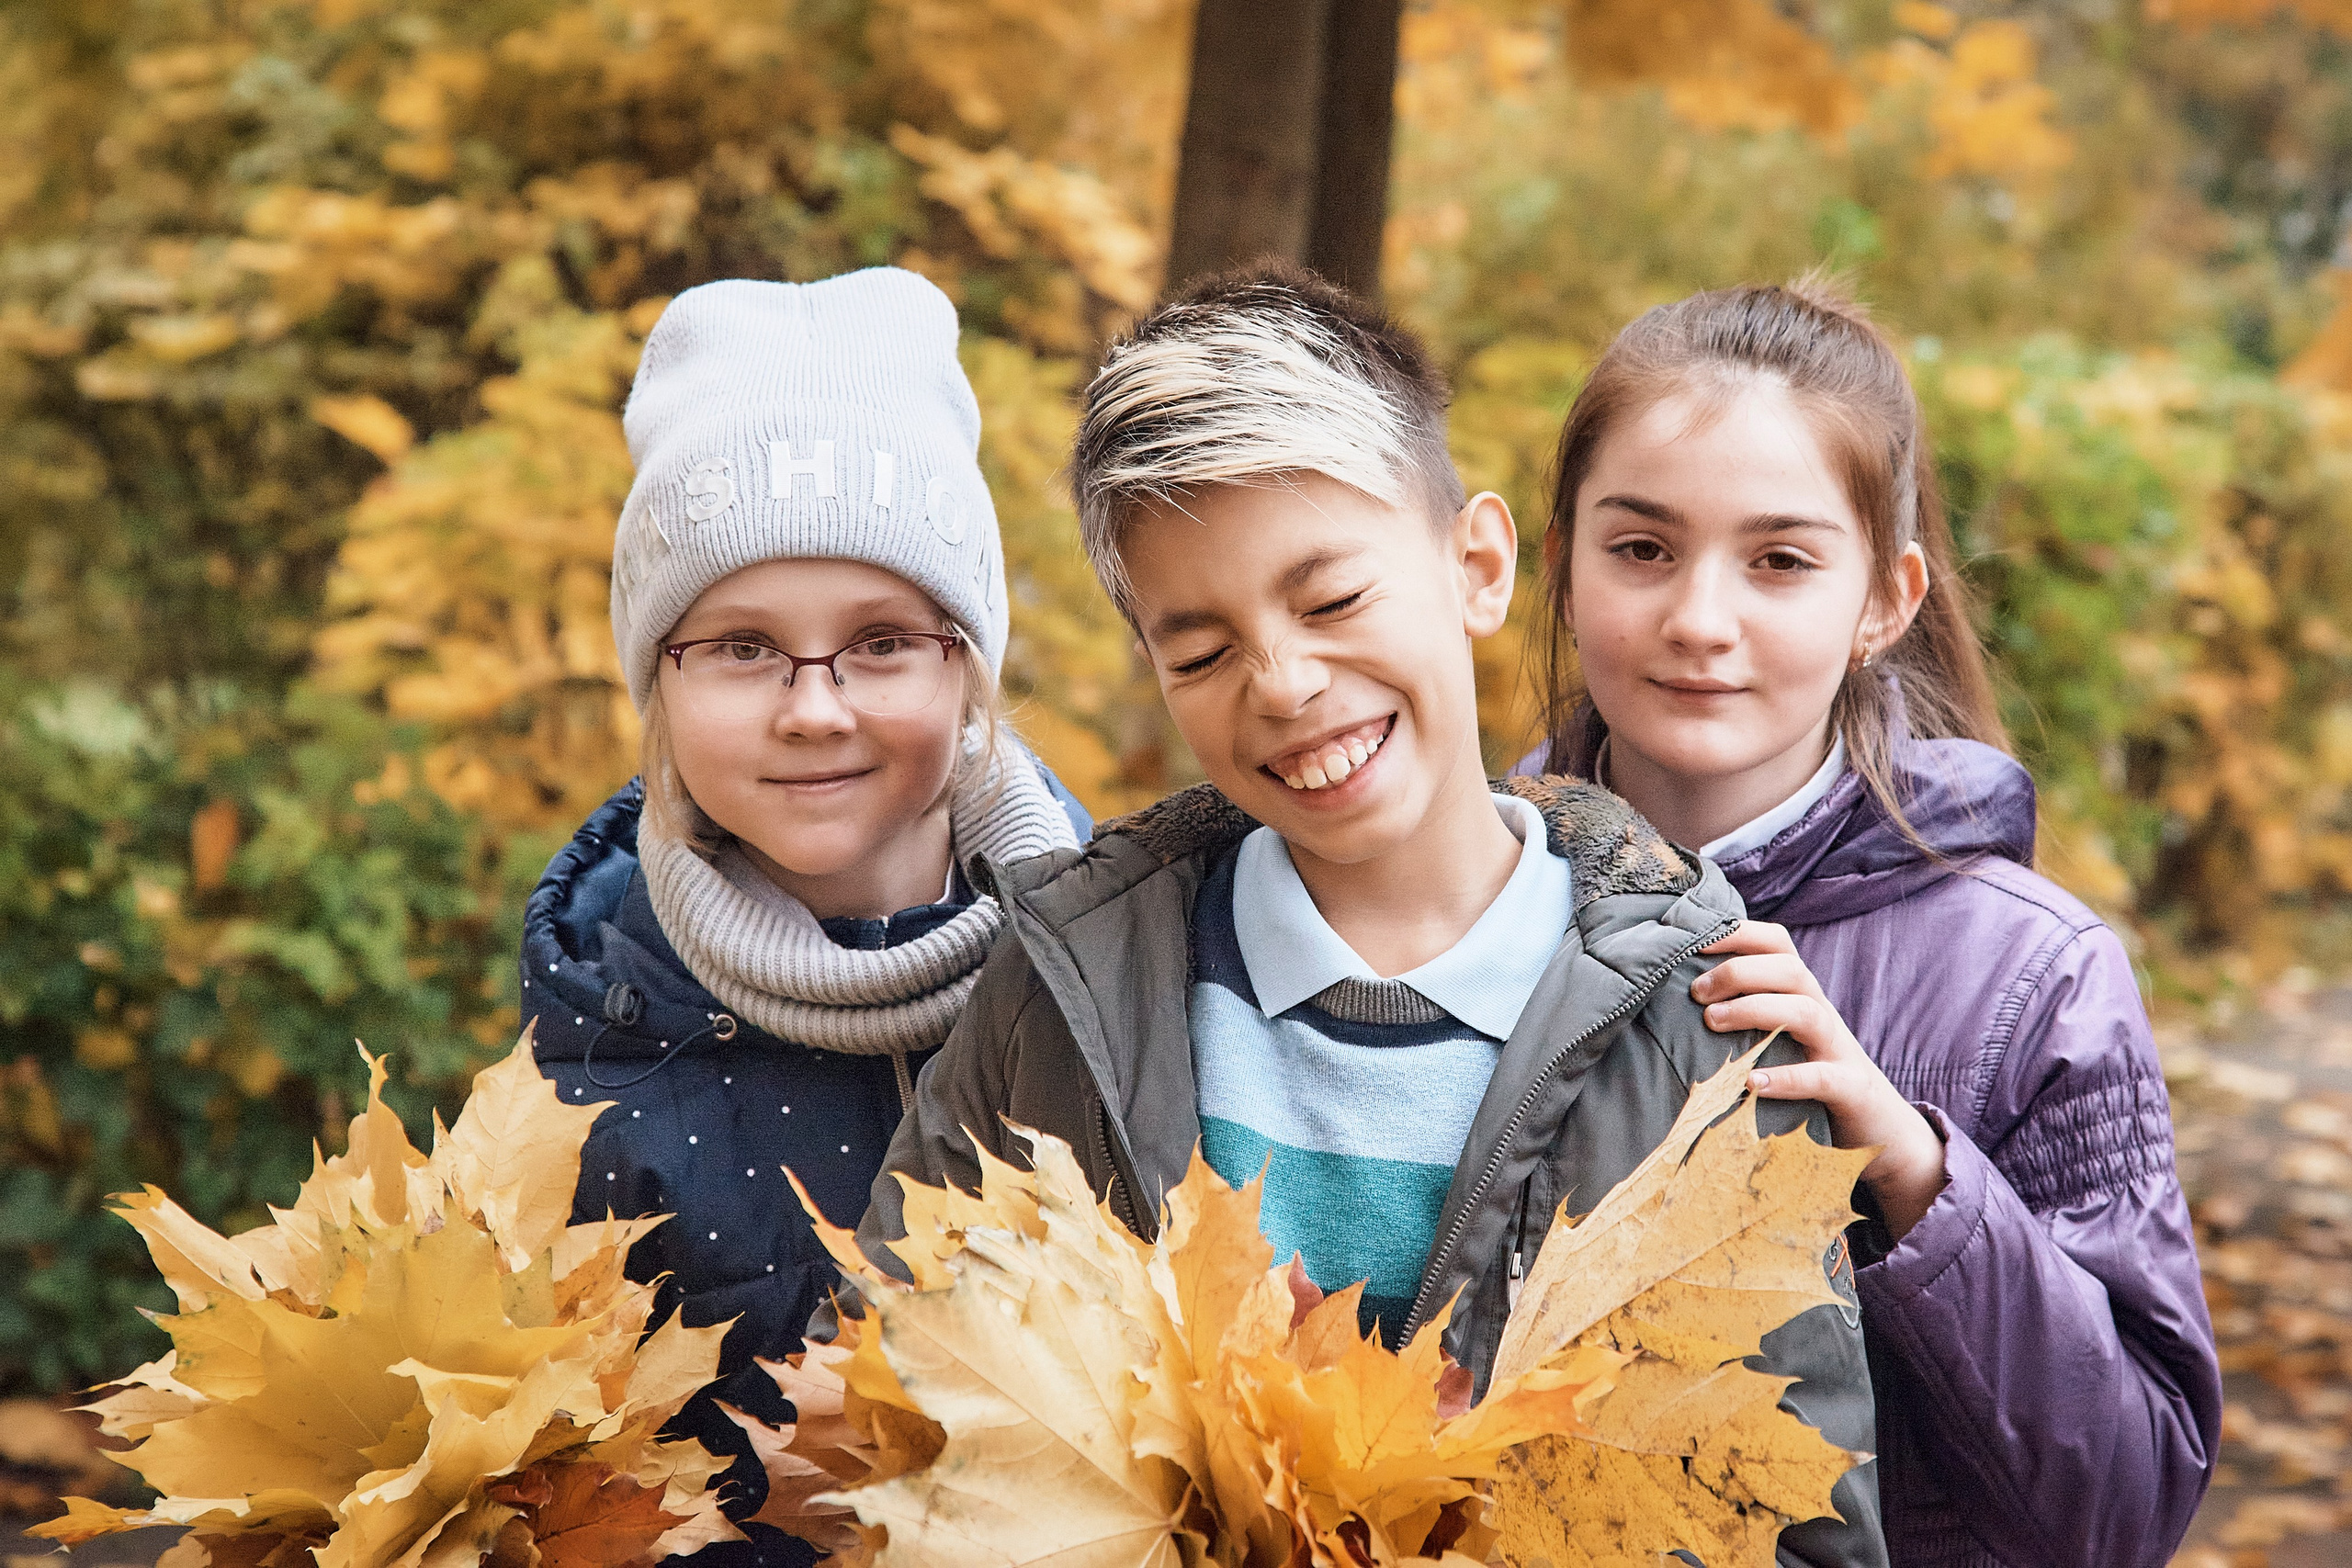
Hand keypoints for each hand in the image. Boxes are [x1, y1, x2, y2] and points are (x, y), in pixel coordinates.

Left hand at [1693, 921, 1947, 1239]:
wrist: (1881, 1128)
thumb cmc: (1811, 1076)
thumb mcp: (1778, 1038)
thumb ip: (1743, 1013)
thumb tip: (1679, 996)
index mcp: (1802, 995)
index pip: (1778, 944)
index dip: (1738, 933)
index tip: (1693, 939)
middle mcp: (1822, 1014)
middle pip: (1791, 970)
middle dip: (1739, 972)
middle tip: (1696, 992)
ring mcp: (1839, 1051)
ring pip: (1807, 1013)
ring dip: (1756, 1011)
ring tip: (1712, 1021)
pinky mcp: (1851, 1090)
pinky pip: (1824, 1078)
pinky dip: (1788, 1078)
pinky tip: (1752, 1082)